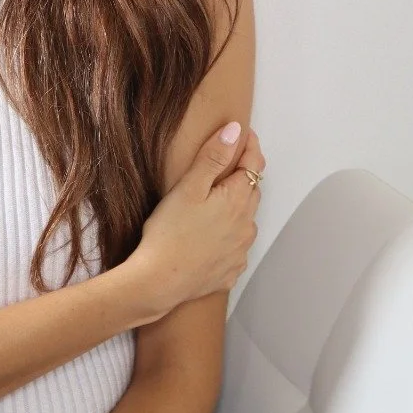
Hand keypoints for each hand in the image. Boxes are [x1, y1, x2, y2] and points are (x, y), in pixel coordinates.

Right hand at [131, 123, 265, 321]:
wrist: (159, 281)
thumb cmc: (169, 232)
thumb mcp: (188, 187)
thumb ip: (214, 157)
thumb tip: (235, 131)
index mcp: (237, 200)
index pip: (253, 164)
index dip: (249, 146)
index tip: (243, 134)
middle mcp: (246, 225)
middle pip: (252, 191)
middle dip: (243, 176)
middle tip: (225, 167)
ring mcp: (240, 250)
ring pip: (245, 221)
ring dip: (237, 209)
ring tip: (214, 206)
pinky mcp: (230, 270)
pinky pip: (235, 248)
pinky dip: (228, 238)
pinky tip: (210, 239)